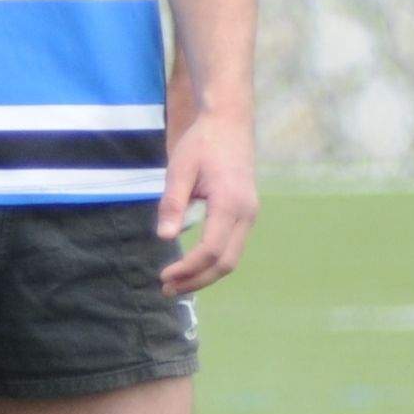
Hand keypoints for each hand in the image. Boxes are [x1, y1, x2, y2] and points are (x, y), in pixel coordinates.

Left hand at [159, 103, 257, 293]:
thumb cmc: (202, 143)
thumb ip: (172, 203)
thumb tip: (164, 237)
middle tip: (167, 291)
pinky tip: (191, 266)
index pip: (211, 250)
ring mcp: (250, 214)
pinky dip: (213, 261)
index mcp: (231, 203)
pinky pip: (232, 245)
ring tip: (176, 284)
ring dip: (205, 274)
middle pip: (226, 262)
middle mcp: (247, 213)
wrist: (229, 122)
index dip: (188, 268)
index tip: (164, 277)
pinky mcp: (245, 213)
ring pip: (232, 257)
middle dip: (197, 280)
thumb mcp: (179, 169)